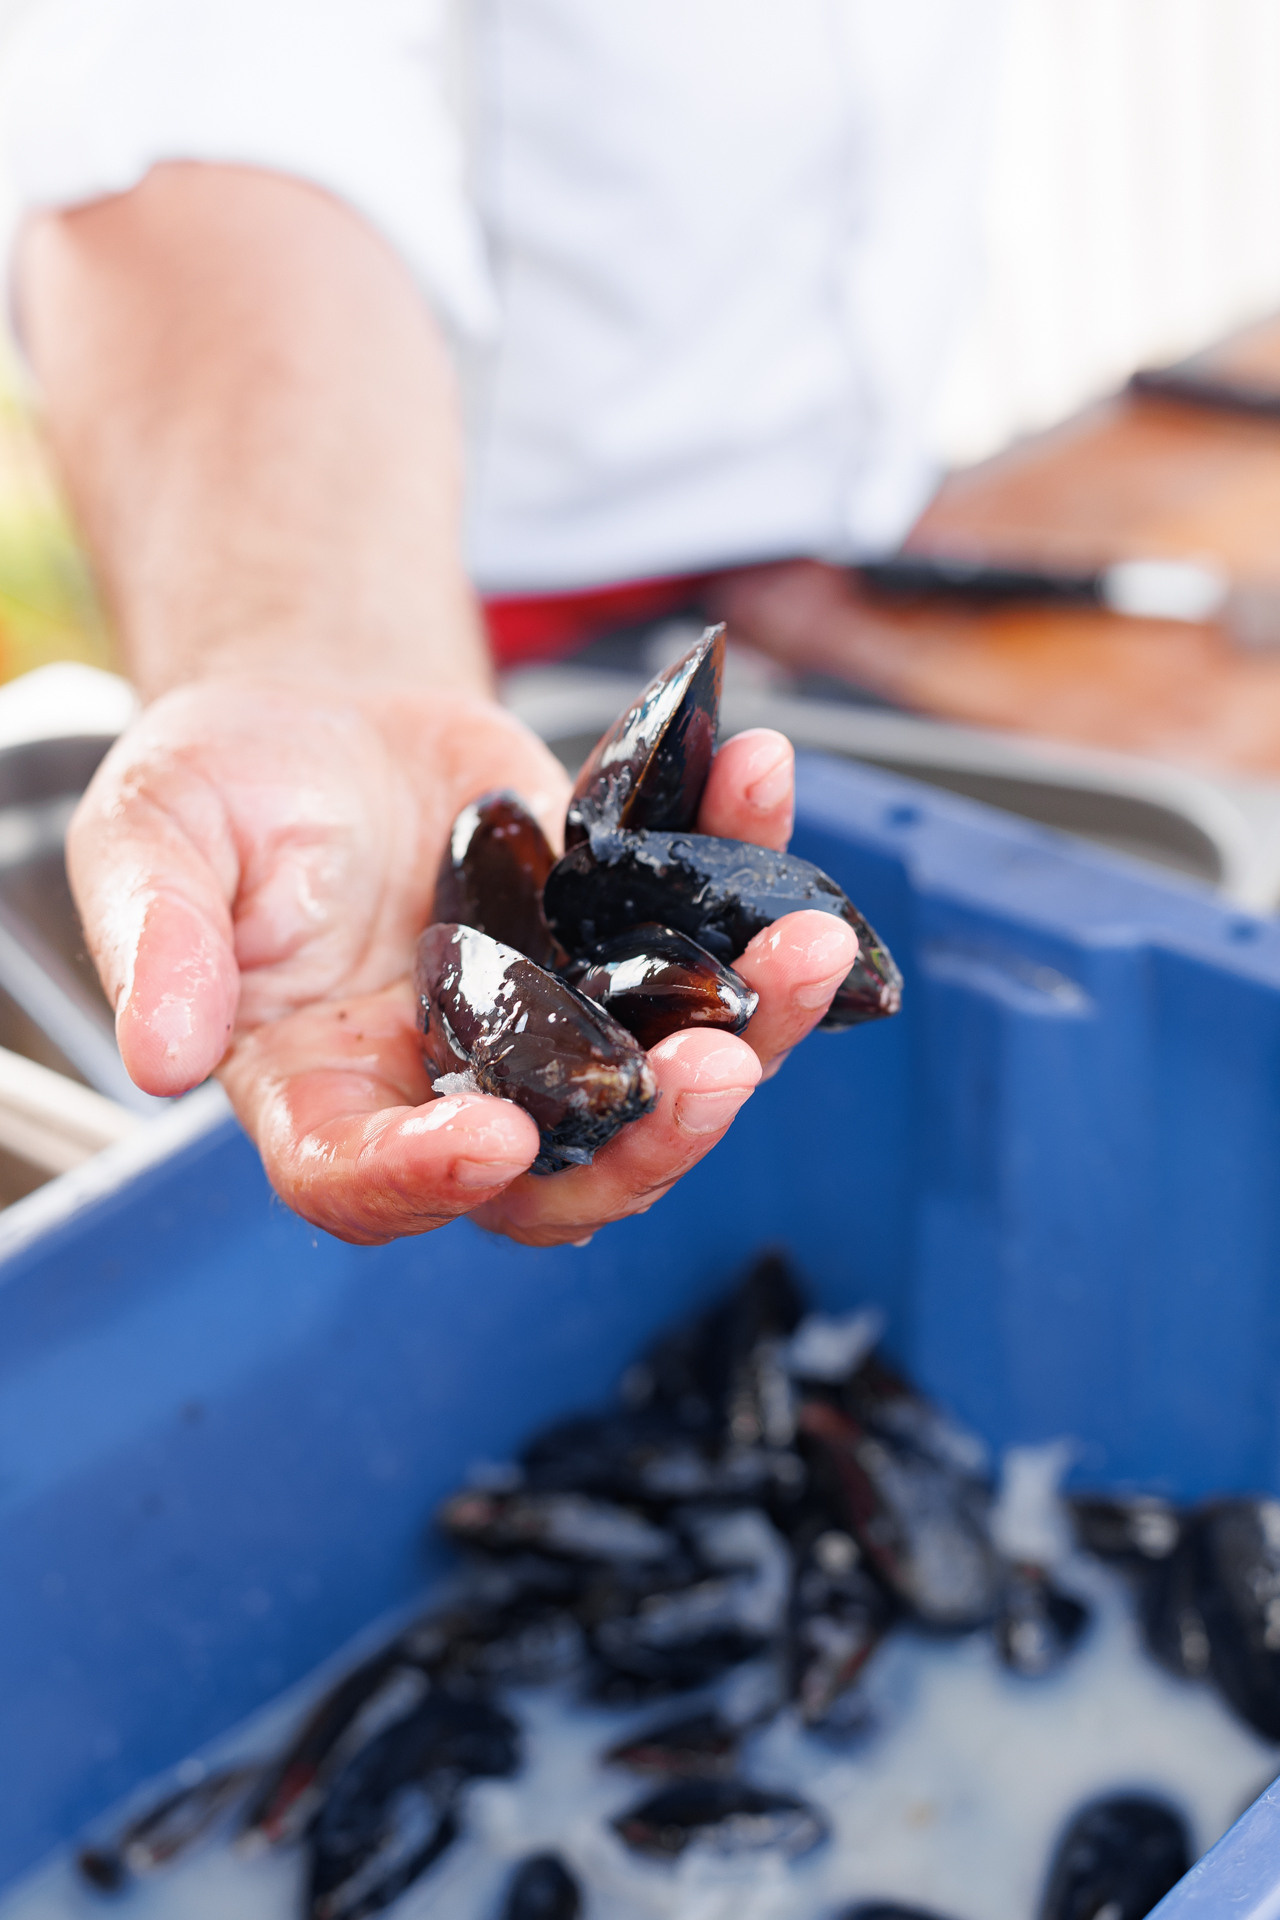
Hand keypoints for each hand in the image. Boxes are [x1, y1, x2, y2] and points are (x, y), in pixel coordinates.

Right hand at [68, 675, 857, 1245]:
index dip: (426, 1178)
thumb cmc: (224, 786)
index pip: (363, 1178)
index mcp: (320, 1089)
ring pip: (666, 1075)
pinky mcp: (617, 944)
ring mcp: (552, 1023)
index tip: (495, 1135)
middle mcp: (450, 1084)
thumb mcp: (154, 837)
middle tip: (719, 1069)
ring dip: (754, 1027)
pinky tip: (759, 775)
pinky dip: (743, 863)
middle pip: (562, 1171)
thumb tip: (164, 1059)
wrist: (322, 708)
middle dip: (652, 1138)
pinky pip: (699, 935)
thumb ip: (159, 942)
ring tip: (807, 942)